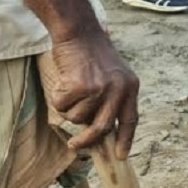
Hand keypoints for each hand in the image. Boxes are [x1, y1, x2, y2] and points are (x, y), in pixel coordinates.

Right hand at [49, 30, 140, 160]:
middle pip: (102, 128)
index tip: (121, 156)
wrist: (79, 31)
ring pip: (78, 118)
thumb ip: (111, 98)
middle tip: (75, 146)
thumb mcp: (112, 74)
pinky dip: (57, 98)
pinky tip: (62, 81)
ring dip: (68, 110)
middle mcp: (119, 89)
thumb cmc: (91, 53)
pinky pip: (62, 106)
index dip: (126, 139)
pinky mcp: (81, 86)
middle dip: (87, 141)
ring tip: (68, 89)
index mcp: (130, 87)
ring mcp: (100, 88)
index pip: (130, 119)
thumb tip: (99, 131)